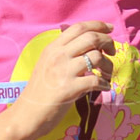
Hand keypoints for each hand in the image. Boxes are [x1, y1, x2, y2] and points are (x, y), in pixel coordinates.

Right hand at [8, 21, 114, 136]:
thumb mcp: (46, 63)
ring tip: (107, 74)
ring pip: (97, 57)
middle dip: (108, 42)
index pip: (78, 27)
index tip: (109, 29)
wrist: (27, 114)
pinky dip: (105, 84)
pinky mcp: (70, 89)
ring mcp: (64, 71)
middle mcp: (58, 56)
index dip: (97, 25)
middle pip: (91, 38)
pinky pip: (96, 81)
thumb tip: (88, 45)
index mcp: (53, 48)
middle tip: (112, 51)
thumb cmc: (39, 91)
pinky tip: (104, 87)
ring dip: (109, 65)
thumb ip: (63, 53)